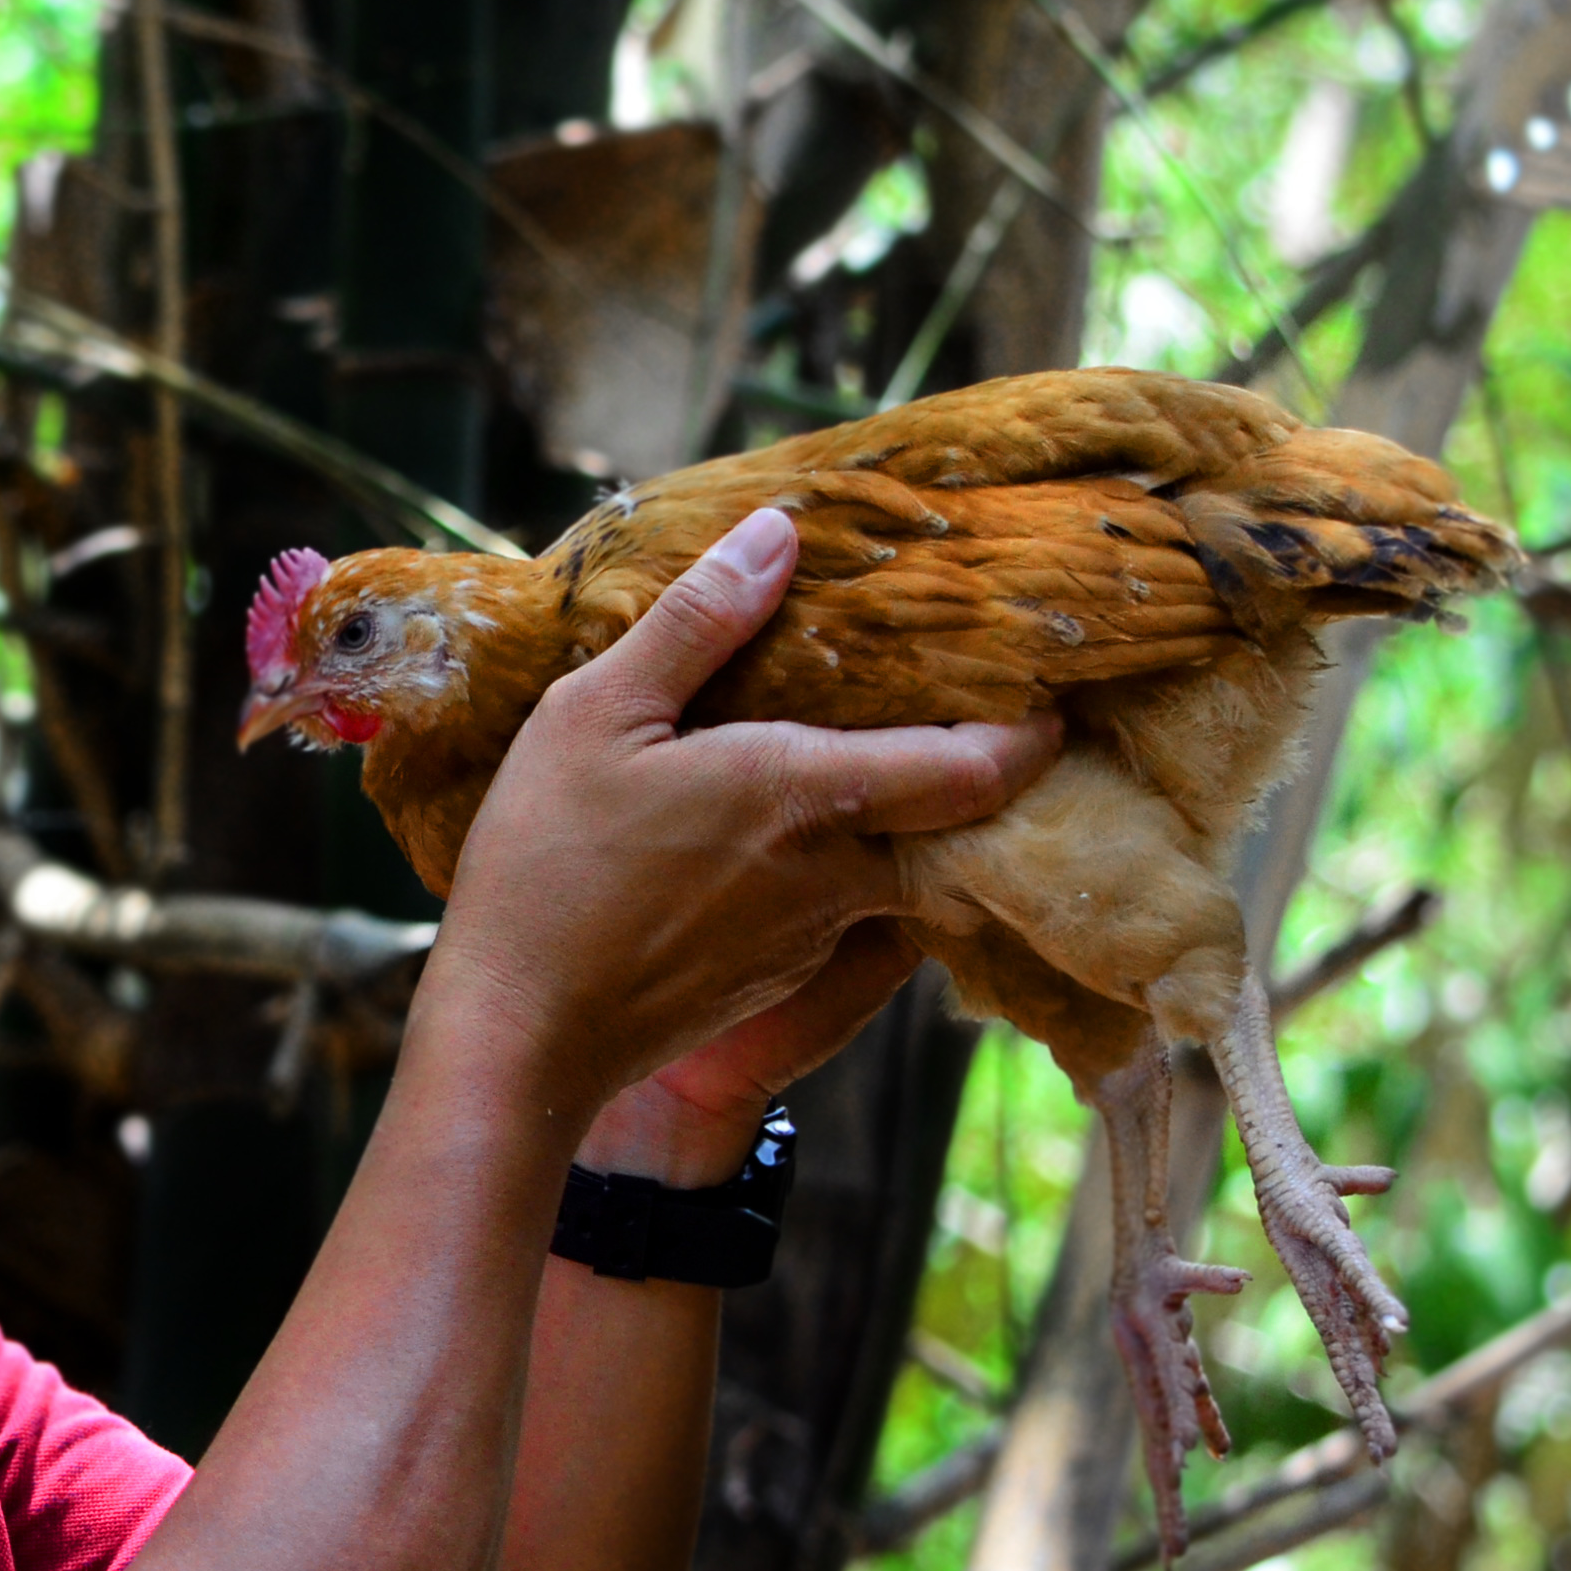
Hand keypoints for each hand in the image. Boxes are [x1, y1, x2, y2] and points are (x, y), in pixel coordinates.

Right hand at [423, 508, 1053, 1135]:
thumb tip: (780, 534)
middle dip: (974, 766)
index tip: (1048, 688)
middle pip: (948, 820)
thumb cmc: (548, 868)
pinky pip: (838, 909)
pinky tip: (776, 838)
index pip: (976, 766)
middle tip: (964, 706)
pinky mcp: (774, 979)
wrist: (521, 1035)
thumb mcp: (596, 716)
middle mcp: (834, 872)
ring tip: (857, 757)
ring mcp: (809, 937)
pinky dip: (836, 864)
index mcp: (805, 794)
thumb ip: (696, 624)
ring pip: (891, 866)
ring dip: (893, 817)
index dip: (1029, 730)